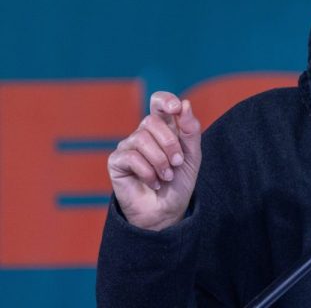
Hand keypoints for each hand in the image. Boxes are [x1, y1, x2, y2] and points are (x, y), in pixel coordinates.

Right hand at [107, 91, 201, 230]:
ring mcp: (128, 146)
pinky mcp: (116, 161)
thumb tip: (185, 103)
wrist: (168, 210)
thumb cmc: (180, 181)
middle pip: (152, 120)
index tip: (176, 108)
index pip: (158, 101)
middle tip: (178, 162)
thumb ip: (190, 130)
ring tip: (167, 176)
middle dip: (170, 143)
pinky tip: (154, 182)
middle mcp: (144, 133)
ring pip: (141, 138)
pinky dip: (148, 172)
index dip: (166, 100)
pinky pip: (131, 157)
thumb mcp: (192, 155)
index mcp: (164, 127)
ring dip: (160, 160)